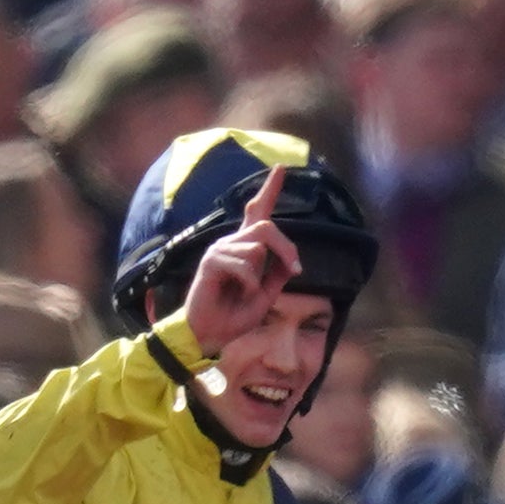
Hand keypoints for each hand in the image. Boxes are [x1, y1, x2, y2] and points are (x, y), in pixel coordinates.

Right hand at [183, 165, 299, 360]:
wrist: (209, 335)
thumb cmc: (234, 317)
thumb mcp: (266, 295)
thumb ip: (277, 274)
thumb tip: (291, 259)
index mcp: (245, 248)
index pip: (258, 213)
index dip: (270, 189)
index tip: (281, 167)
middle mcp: (231, 243)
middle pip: (267, 226)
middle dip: (287, 248)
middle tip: (295, 269)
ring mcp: (220, 250)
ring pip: (258, 247)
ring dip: (261, 275)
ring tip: (246, 292)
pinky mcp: (212, 262)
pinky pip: (245, 265)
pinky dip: (249, 284)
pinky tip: (237, 293)